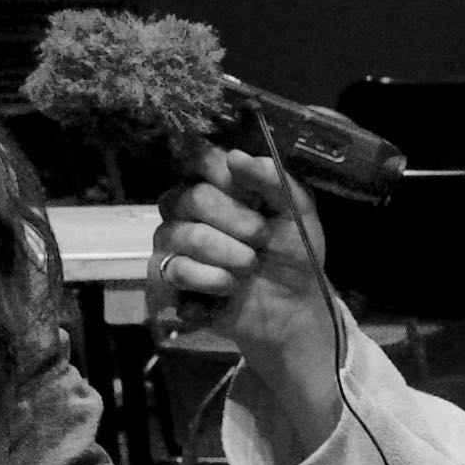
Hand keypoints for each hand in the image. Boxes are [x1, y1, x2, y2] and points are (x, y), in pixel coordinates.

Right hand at [152, 141, 343, 402]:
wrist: (293, 308)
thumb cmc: (293, 252)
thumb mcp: (297, 211)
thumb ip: (272, 179)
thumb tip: (235, 156)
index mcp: (216, 182)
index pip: (199, 158)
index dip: (224, 176)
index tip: (255, 197)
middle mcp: (186, 207)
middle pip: (191, 198)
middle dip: (236, 221)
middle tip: (261, 237)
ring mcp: (172, 242)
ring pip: (181, 235)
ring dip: (227, 254)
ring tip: (250, 266)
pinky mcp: (167, 279)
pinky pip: (173, 272)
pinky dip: (210, 282)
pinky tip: (229, 289)